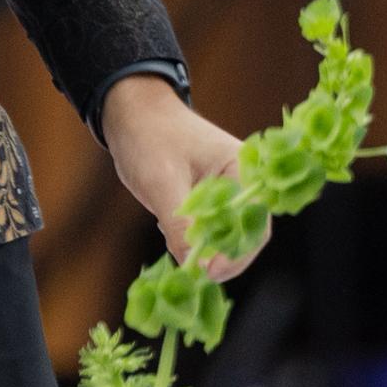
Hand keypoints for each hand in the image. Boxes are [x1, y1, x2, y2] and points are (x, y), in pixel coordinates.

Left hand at [100, 73, 250, 280]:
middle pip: (244, 234)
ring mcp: (225, 193)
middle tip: (192, 273)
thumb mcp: (162, 182)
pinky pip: (208, 231)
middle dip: (221, 257)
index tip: (209, 271)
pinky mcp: (207, 201)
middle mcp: (241, 183)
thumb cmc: (150, 137)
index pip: (254, 222)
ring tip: (176, 247)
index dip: (237, 253)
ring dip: (205, 251)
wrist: (132, 112)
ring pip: (225, 237)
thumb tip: (197, 270)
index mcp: (243, 169)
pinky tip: (170, 233)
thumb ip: (181, 227)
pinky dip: (193, 242)